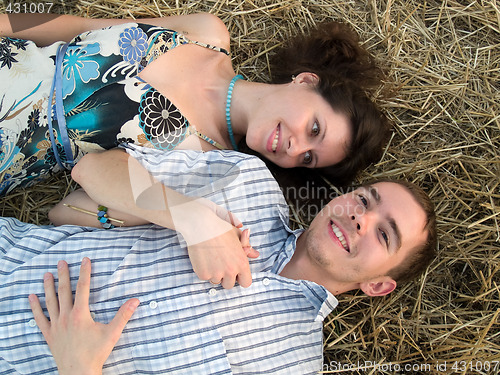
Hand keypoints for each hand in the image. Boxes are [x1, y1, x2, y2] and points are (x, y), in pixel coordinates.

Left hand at [28, 258, 138, 374]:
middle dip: (63, 275)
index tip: (85, 260)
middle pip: (64, 291)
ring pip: (50, 301)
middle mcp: (66, 317)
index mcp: (80, 314)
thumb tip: (135, 300)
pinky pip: (39, 318)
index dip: (84, 272)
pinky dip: (35, 307)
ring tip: (46, 274)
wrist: (79, 373)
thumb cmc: (95, 353)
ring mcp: (56, 325)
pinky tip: (31, 298)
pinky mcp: (49, 334)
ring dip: (48, 287)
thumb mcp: (112, 333)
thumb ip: (123, 315)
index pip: (83, 288)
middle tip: (61, 262)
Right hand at [189, 228, 258, 288]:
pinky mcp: (203, 274)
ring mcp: (216, 274)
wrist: (201, 226)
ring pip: (216, 281)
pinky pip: (205, 277)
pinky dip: (204, 270)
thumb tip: (256, 255)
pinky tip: (204, 258)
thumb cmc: (220, 228)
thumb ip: (247, 247)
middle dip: (226, 277)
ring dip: (215, 274)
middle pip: (229, 285)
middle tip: (221, 264)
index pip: (246, 283)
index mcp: (242, 263)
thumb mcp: (237, 236)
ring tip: (212, 258)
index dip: (241, 278)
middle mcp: (230, 271)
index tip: (236, 273)